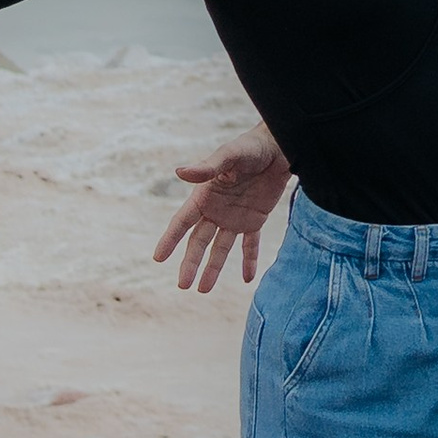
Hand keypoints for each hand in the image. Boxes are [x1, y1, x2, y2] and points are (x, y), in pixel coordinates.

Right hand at [155, 128, 289, 291]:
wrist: (280, 147)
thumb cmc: (250, 147)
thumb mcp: (229, 155)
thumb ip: (207, 167)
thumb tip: (179, 172)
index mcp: (205, 196)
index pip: (182, 222)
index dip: (170, 240)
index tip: (158, 257)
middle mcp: (216, 210)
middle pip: (199, 241)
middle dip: (190, 263)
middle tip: (183, 285)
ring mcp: (235, 217)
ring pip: (220, 248)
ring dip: (213, 268)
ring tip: (203, 290)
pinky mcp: (255, 220)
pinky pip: (250, 244)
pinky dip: (249, 260)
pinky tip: (248, 278)